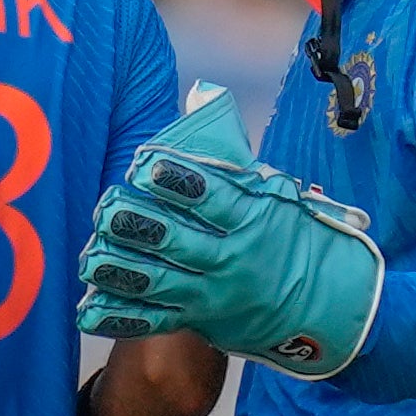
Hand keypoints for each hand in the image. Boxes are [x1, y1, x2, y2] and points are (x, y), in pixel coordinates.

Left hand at [80, 146, 384, 378]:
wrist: (327, 305)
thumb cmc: (291, 235)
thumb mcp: (275, 193)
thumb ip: (231, 153)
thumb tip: (200, 93)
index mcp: (252, 219)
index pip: (213, 198)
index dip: (178, 182)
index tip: (146, 165)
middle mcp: (231, 258)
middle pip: (180, 242)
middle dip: (141, 225)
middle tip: (106, 209)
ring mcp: (213, 295)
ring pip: (161, 284)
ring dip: (123, 271)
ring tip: (90, 258)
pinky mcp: (200, 321)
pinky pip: (156, 321)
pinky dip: (122, 318)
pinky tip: (88, 310)